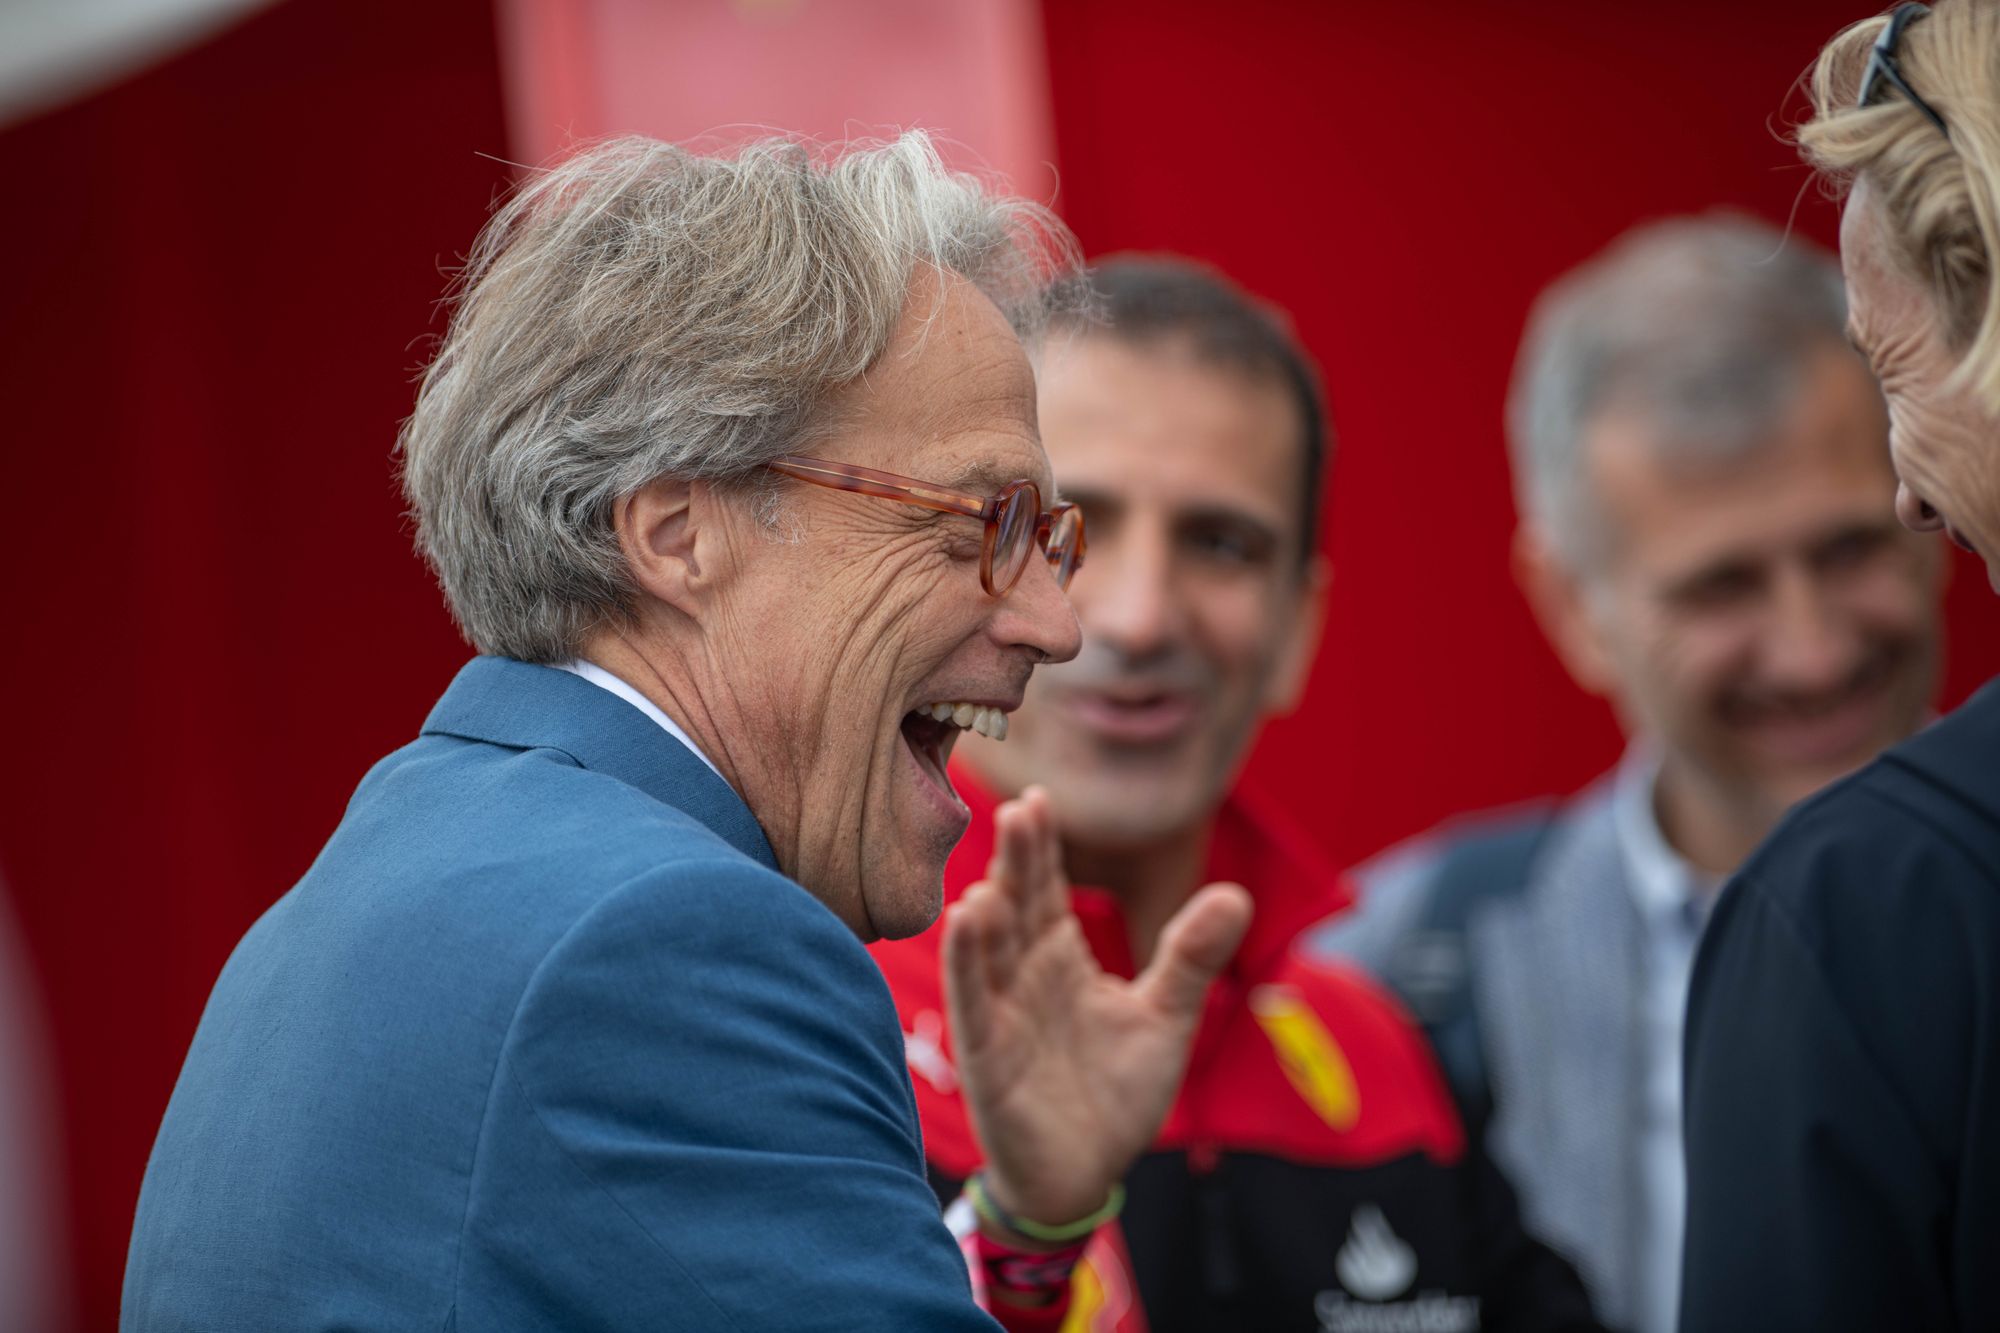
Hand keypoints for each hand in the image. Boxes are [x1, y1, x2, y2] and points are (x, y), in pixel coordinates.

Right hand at [942, 786, 1251, 1230]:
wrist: (1087, 1172)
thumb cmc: (1116, 1092)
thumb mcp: (1164, 1016)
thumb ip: (1189, 956)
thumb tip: (1236, 893)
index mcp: (1060, 959)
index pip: (1046, 891)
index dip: (1041, 849)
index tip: (1039, 799)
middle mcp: (1024, 976)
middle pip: (1018, 907)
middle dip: (1018, 862)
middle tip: (1022, 809)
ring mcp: (1002, 1013)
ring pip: (989, 951)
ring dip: (987, 913)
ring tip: (991, 876)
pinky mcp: (988, 1055)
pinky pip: (974, 1003)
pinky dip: (966, 964)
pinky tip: (965, 922)